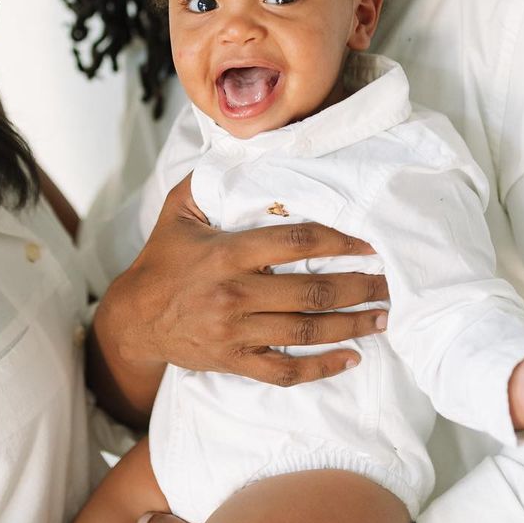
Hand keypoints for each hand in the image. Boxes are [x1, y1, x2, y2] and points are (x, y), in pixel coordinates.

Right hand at [101, 172, 387, 384]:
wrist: (135, 318)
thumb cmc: (162, 259)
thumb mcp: (178, 211)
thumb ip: (208, 181)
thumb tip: (243, 152)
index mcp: (226, 254)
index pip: (295, 243)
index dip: (338, 242)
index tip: (368, 242)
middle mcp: (234, 293)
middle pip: (311, 292)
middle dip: (358, 287)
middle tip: (388, 281)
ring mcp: (235, 331)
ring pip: (305, 332)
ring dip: (351, 325)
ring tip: (382, 316)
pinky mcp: (234, 360)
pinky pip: (285, 370)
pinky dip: (321, 368)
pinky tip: (350, 357)